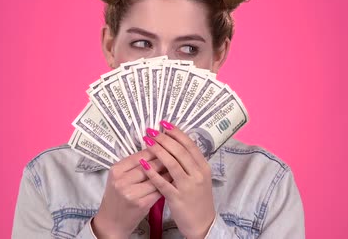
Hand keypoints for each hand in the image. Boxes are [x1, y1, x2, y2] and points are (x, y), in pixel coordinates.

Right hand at [92, 149, 170, 238]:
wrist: (111, 222)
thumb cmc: (117, 198)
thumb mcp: (119, 178)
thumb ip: (133, 165)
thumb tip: (156, 150)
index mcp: (116, 170)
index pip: (139, 155)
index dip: (155, 150)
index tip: (165, 146)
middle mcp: (122, 181)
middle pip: (148, 165)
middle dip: (163, 159)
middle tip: (175, 155)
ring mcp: (131, 193)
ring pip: (156, 178)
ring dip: (168, 171)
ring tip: (178, 167)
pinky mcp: (141, 204)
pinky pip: (159, 190)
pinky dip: (168, 184)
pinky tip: (174, 181)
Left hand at [141, 122, 215, 238]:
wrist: (203, 223)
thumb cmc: (198, 199)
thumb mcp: (200, 178)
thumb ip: (190, 163)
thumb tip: (174, 145)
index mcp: (203, 167)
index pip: (190, 145)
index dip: (177, 133)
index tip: (165, 124)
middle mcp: (198, 175)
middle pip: (180, 151)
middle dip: (164, 139)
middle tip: (152, 131)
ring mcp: (188, 186)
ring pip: (172, 164)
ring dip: (158, 151)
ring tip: (147, 142)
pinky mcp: (178, 198)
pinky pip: (163, 183)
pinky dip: (153, 172)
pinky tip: (144, 165)